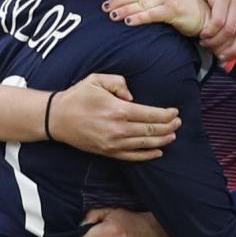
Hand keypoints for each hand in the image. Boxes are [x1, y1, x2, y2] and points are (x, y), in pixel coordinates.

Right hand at [48, 71, 178, 160]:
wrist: (57, 119)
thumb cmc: (77, 97)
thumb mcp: (96, 80)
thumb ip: (118, 82)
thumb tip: (132, 96)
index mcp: (118, 110)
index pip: (150, 114)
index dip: (166, 114)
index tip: (175, 112)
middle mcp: (118, 129)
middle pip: (151, 130)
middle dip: (168, 127)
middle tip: (178, 122)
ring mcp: (113, 144)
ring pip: (145, 144)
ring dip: (162, 140)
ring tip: (173, 135)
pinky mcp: (108, 152)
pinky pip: (132, 156)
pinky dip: (147, 155)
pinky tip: (158, 151)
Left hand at [104, 0, 207, 36]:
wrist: (207, 14)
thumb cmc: (186, 6)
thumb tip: (131, 3)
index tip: (115, 2)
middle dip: (117, 2)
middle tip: (105, 10)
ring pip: (139, 4)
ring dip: (124, 11)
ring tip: (112, 17)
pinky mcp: (173, 9)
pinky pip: (151, 14)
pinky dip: (138, 18)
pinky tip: (128, 22)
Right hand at [180, 0, 235, 61]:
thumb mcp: (224, 3)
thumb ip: (230, 18)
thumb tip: (227, 43)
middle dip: (234, 50)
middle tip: (221, 58)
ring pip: (229, 31)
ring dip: (215, 42)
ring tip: (205, 44)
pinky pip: (218, 23)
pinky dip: (209, 33)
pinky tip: (203, 35)